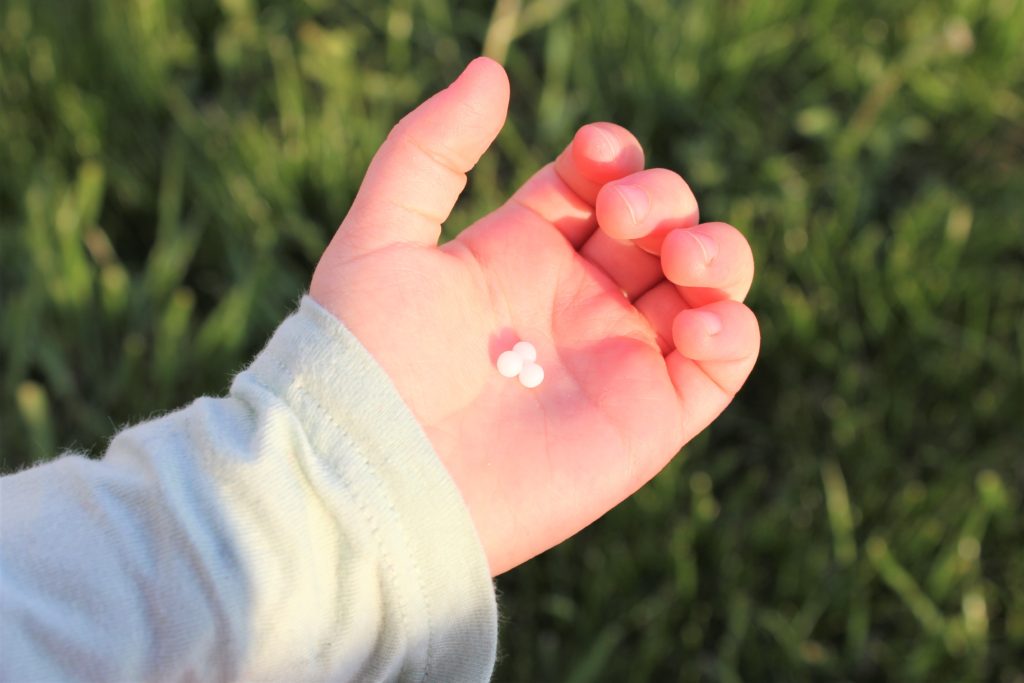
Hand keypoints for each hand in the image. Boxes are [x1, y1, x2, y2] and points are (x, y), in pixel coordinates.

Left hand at [311, 58, 759, 574]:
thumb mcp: (381, 237)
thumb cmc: (366, 360)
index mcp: (521, 255)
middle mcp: (576, 303)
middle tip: (622, 216)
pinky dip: (733, 328)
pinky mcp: (649, 419)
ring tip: (681, 254)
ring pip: (706, 286)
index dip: (610, 157)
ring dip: (716, 251)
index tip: (594, 155)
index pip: (595, 184)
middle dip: (662, 198)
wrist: (375, 477)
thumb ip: (429, 149)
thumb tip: (491, 70)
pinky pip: (723, 365)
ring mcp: (618, 359)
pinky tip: (695, 316)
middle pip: (659, 226)